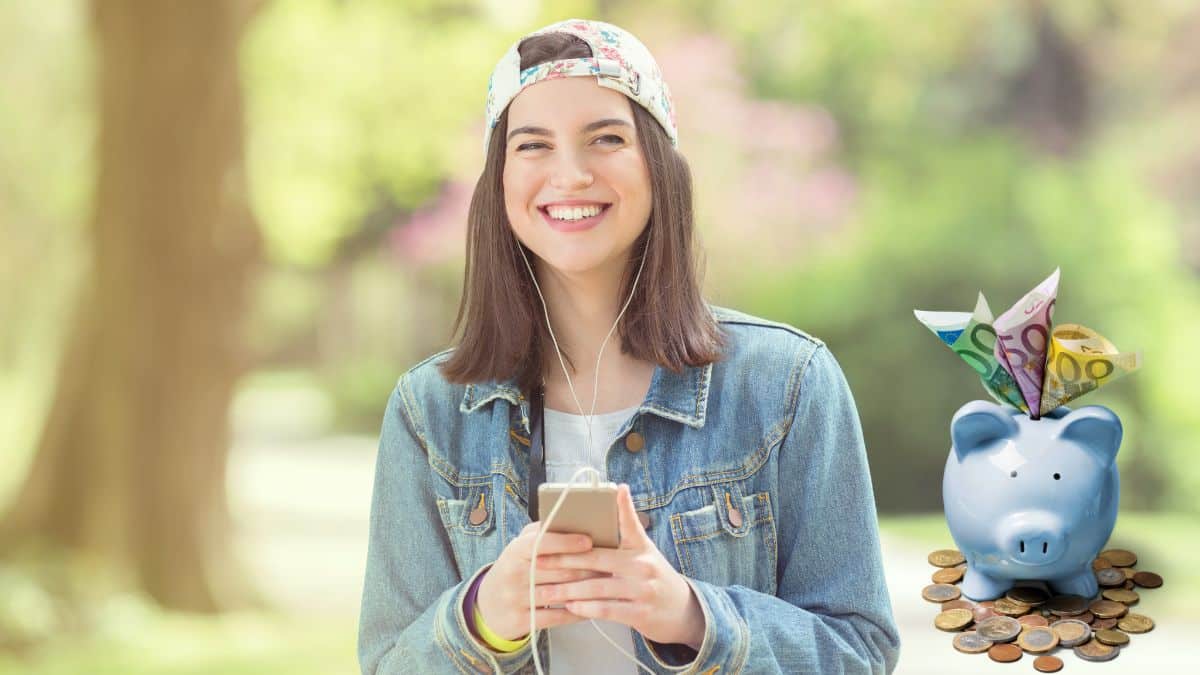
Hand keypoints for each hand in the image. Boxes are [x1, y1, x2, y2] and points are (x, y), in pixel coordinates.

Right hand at [476, 520, 609, 640]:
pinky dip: (576, 612)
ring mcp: (517, 599)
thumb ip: (542, 533)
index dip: (566, 541)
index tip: (589, 541)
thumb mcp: (519, 548)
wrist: (488, 606)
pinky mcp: (522, 621)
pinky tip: (592, 608)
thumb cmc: (514, 570)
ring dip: (586, 589)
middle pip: (557, 569)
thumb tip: (571, 518)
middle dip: (587, 566)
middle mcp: (514, 574)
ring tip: (607, 583)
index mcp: (515, 551)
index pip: (542, 543)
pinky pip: (555, 617)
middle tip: (610, 563)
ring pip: (559, 593)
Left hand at [532, 483, 706, 649]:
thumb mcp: (644, 553)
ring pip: (597, 587)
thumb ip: (624, 538)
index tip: (617, 489)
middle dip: (564, 559)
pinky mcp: (640, 612)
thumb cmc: (654, 578)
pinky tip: (570, 606)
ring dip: (568, 589)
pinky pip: (607, 609)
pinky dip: (586, 608)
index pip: (630, 523)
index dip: (624, 506)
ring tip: (546, 590)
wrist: (683, 610)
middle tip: (539, 559)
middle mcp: (642, 565)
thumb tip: (602, 514)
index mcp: (641, 547)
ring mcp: (642, 589)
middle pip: (597, 558)